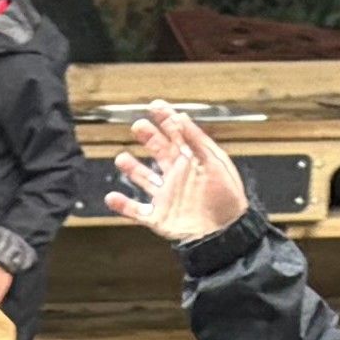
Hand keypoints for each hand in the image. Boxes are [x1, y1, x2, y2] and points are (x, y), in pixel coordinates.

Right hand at [108, 102, 250, 245]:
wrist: (225, 234)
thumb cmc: (227, 199)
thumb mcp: (216, 163)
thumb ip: (198, 140)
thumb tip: (182, 118)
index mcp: (192, 161)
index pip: (175, 134)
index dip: (165, 119)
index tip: (154, 105)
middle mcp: (176, 176)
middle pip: (157, 151)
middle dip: (147, 137)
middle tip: (138, 126)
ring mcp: (166, 196)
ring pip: (144, 178)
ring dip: (132, 168)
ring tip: (121, 158)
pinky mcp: (159, 217)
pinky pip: (136, 211)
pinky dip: (123, 206)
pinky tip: (111, 197)